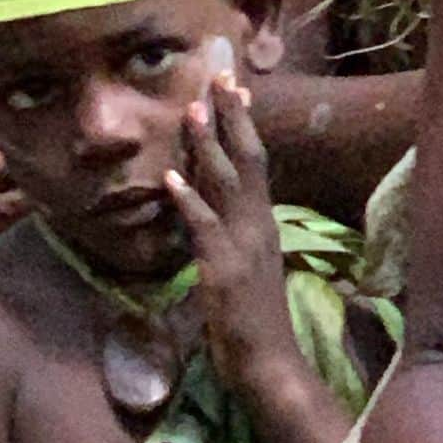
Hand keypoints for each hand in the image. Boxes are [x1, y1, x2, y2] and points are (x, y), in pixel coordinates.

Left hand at [165, 71, 298, 392]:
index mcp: (263, 223)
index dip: (243, 123)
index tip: (234, 87)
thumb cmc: (255, 319)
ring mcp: (243, 246)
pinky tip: (171, 179)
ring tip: (193, 110)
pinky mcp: (225, 270)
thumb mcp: (247, 264)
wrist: (271, 366)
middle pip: (247, 159)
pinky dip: (189, 201)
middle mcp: (258, 226)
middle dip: (231, 117)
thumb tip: (211, 200)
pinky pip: (204, 228)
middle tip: (219, 75)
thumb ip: (232, 230)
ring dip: (208, 146)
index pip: (255, 162)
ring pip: (227, 184)